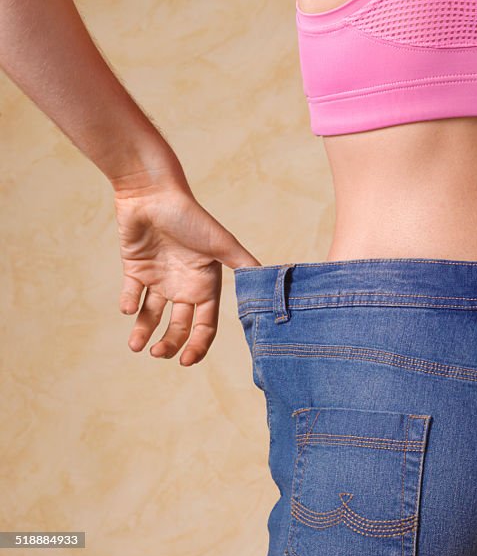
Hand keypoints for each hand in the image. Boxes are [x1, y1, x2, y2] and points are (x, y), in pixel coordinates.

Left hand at [113, 181, 260, 365]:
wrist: (153, 194)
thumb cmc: (191, 217)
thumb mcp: (222, 243)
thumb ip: (243, 264)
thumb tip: (270, 282)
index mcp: (205, 284)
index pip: (205, 324)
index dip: (198, 344)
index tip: (186, 361)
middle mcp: (183, 285)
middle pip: (178, 326)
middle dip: (170, 343)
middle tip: (158, 353)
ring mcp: (159, 278)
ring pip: (151, 315)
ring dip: (144, 332)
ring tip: (136, 346)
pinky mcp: (135, 269)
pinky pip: (130, 295)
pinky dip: (128, 305)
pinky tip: (128, 308)